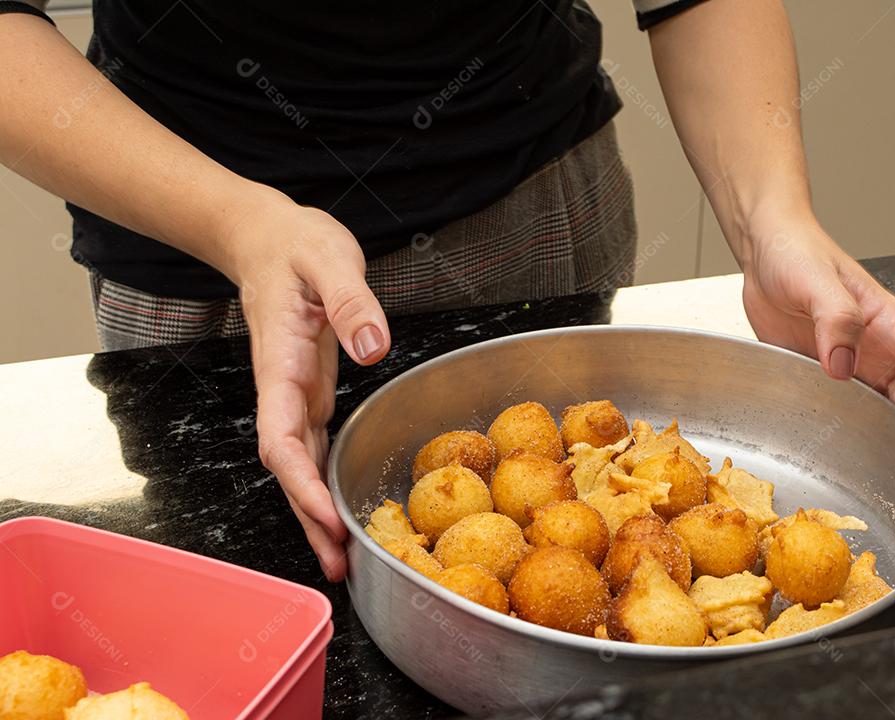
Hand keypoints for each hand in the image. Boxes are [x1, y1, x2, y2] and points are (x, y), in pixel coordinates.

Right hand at [226, 189, 390, 579]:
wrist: (267, 238)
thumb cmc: (294, 245)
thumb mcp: (329, 259)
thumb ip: (351, 302)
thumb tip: (373, 349)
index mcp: (281, 361)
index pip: (282, 436)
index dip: (302, 482)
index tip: (325, 516)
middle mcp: (282, 387)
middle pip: (289, 467)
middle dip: (310, 518)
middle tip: (339, 566)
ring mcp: (295, 393)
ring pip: (300, 465)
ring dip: (317, 512)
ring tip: (342, 560)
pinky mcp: (310, 392)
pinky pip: (315, 447)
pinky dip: (326, 483)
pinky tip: (341, 511)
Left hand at [738, 210, 894, 487]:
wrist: (764, 250)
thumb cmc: (796, 252)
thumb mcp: (815, 280)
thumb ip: (833, 319)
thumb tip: (841, 363)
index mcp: (888, 326)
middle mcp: (878, 349)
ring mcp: (854, 364)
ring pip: (890, 413)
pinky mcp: (824, 372)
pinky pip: (848, 410)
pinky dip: (861, 436)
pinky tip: (864, 459)